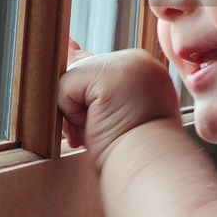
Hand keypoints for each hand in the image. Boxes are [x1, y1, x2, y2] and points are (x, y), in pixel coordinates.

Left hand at [58, 38, 180, 172]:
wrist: (150, 171)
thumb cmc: (133, 152)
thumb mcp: (113, 112)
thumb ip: (92, 80)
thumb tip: (67, 45)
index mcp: (145, 72)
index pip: (99, 69)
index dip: (88, 97)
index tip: (103, 117)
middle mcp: (138, 62)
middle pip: (81, 72)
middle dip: (80, 107)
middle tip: (105, 130)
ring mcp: (126, 64)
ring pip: (72, 77)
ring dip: (76, 112)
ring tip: (102, 130)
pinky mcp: (108, 74)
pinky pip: (65, 86)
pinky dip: (71, 114)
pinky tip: (95, 126)